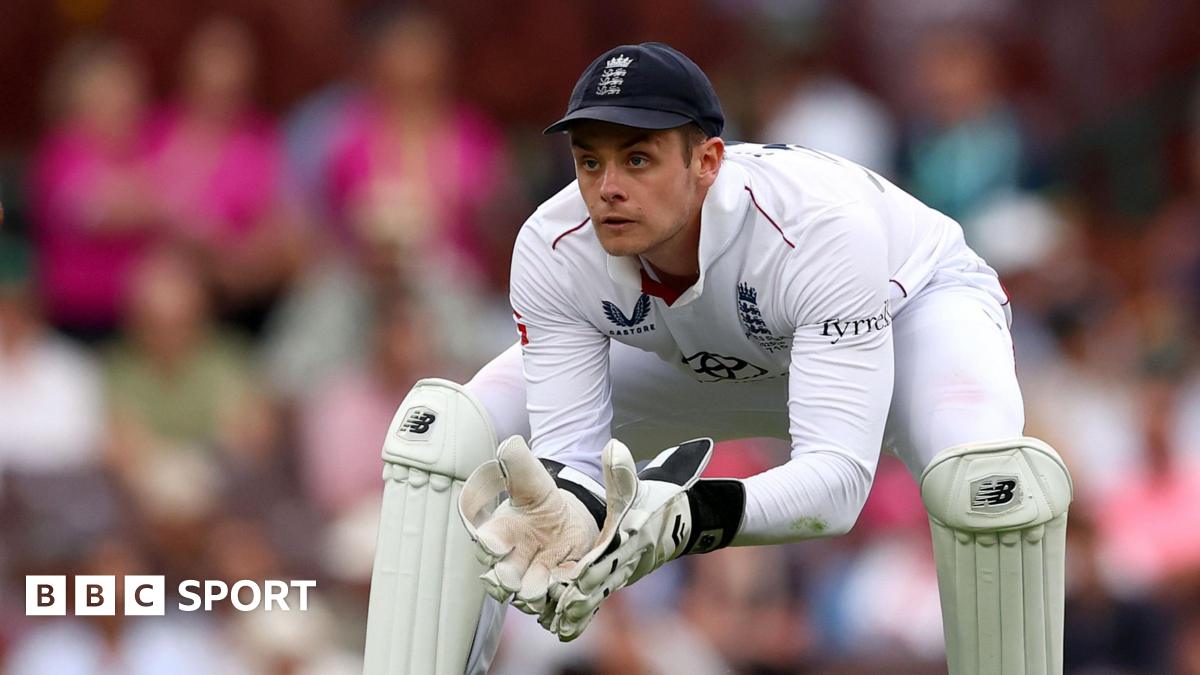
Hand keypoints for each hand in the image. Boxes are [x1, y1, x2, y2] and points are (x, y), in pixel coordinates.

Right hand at [458, 436, 600, 615]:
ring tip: (551, 586)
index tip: (493, 544)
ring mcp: (533, 582)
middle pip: (503, 579)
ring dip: (539, 595)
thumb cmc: (542, 502)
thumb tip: (509, 444)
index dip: (488, 545)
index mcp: (500, 534)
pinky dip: (564, 608)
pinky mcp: (555, 595)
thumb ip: (519, 464)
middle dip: (509, 579)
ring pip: (530, 598)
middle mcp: (512, 563)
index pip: (486, 542)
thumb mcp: (533, 481)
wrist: (568, 524)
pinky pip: (556, 610)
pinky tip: (572, 599)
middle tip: (517, 579)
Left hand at [551, 438, 715, 640]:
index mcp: (631, 537)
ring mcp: (624, 572)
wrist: (682, 523)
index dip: (594, 566)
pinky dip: (584, 612)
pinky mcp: (618, 579)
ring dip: (580, 609)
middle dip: (582, 595)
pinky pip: (599, 598)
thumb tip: (612, 447)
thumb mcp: (639, 486)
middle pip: (602, 580)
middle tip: (559, 609)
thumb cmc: (657, 503)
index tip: (576, 576)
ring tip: (557, 623)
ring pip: (599, 593)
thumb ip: (622, 472)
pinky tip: (564, 628)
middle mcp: (627, 559)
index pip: (610, 553)